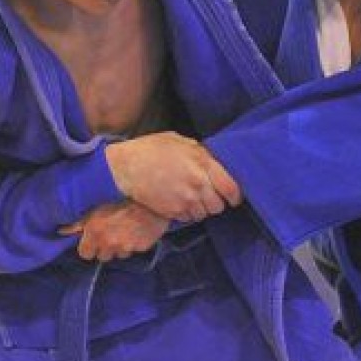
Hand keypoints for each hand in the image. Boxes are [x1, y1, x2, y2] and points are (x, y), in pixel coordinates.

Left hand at [60, 201, 169, 261]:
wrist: (148, 195)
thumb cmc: (118, 197)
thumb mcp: (95, 208)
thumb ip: (78, 223)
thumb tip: (61, 232)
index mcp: (95, 234)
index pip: (84, 254)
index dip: (88, 247)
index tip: (93, 238)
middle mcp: (109, 244)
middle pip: (103, 256)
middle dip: (105, 247)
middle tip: (111, 233)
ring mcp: (127, 247)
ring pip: (120, 254)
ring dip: (121, 246)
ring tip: (126, 230)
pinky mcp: (142, 247)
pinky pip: (135, 250)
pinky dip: (135, 243)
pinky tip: (137, 230)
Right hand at [105, 132, 241, 220]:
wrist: (125, 168)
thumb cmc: (151, 150)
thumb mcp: (179, 142)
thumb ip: (200, 153)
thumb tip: (213, 161)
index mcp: (203, 163)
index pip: (231, 187)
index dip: (235, 195)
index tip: (233, 197)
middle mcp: (198, 183)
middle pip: (218, 205)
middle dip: (216, 202)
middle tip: (207, 196)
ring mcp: (186, 199)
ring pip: (204, 214)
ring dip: (200, 209)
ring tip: (189, 197)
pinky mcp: (173, 212)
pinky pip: (189, 218)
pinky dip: (187, 213)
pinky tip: (178, 201)